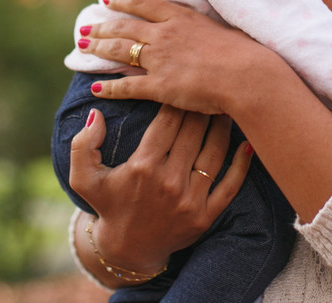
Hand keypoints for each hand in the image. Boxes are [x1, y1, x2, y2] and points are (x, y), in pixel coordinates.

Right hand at [69, 104, 252, 283]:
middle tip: (210, 87)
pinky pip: (230, 185)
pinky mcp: (207, 216)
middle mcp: (169, 182)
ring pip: (214, 152)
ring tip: (226, 107)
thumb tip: (96, 113)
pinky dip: (241, 164)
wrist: (128, 248)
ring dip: (222, 127)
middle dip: (201, 106)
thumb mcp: (83, 177)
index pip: (168, 122)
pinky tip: (247, 143)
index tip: (184, 83)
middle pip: (194, 132)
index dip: (177, 99)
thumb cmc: (108, 204)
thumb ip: (84, 144)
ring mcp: (191, 200)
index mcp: (143, 166)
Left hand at [77, 0, 280, 114]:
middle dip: (101, 28)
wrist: (246, 75)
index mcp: (180, 18)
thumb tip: (204, 27)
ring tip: (82, 49)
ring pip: (118, 51)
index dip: (123, 1)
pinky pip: (127, 85)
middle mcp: (164, 35)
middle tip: (85, 30)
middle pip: (124, 28)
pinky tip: (96, 88)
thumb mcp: (222, 28)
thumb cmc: (244, 52)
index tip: (108, 0)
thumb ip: (204, 27)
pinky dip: (109, 87)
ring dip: (97, 50)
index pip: (143, 4)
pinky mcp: (159, 86)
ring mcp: (159, 60)